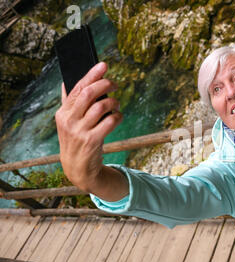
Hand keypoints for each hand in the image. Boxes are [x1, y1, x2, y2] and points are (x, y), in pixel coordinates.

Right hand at [55, 62, 121, 192]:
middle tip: (114, 84)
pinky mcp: (92, 141)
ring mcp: (80, 131)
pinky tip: (117, 117)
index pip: (77, 88)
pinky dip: (117, 116)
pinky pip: (110, 122)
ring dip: (113, 102)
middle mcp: (69, 120)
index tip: (103, 65)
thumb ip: (68, 104)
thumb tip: (67, 82)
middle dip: (104, 84)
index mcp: (63, 113)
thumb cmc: (75, 140)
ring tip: (116, 104)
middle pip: (89, 94)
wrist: (77, 168)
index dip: (92, 75)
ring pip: (101, 107)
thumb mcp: (67, 122)